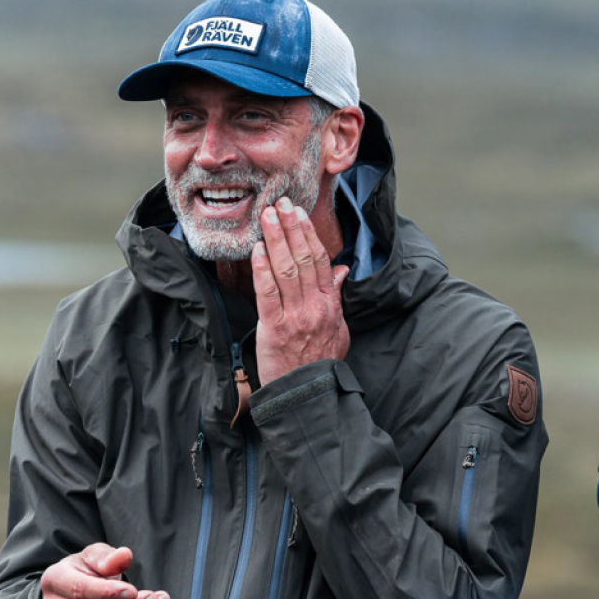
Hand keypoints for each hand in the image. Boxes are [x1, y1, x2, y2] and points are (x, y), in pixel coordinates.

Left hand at [252, 196, 350, 384]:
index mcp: (331, 305)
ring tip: (267, 216)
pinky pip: (268, 293)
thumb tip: (341, 270)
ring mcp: (296, 317)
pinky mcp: (275, 328)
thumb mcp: (338, 329)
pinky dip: (262, 269)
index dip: (308, 234)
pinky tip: (257, 250)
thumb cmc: (321, 363)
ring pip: (287, 270)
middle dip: (291, 228)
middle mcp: (316, 307)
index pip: (321, 261)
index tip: (298, 214)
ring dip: (276, 240)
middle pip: (305, 259)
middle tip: (280, 204)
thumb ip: (337, 297)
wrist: (308, 394)